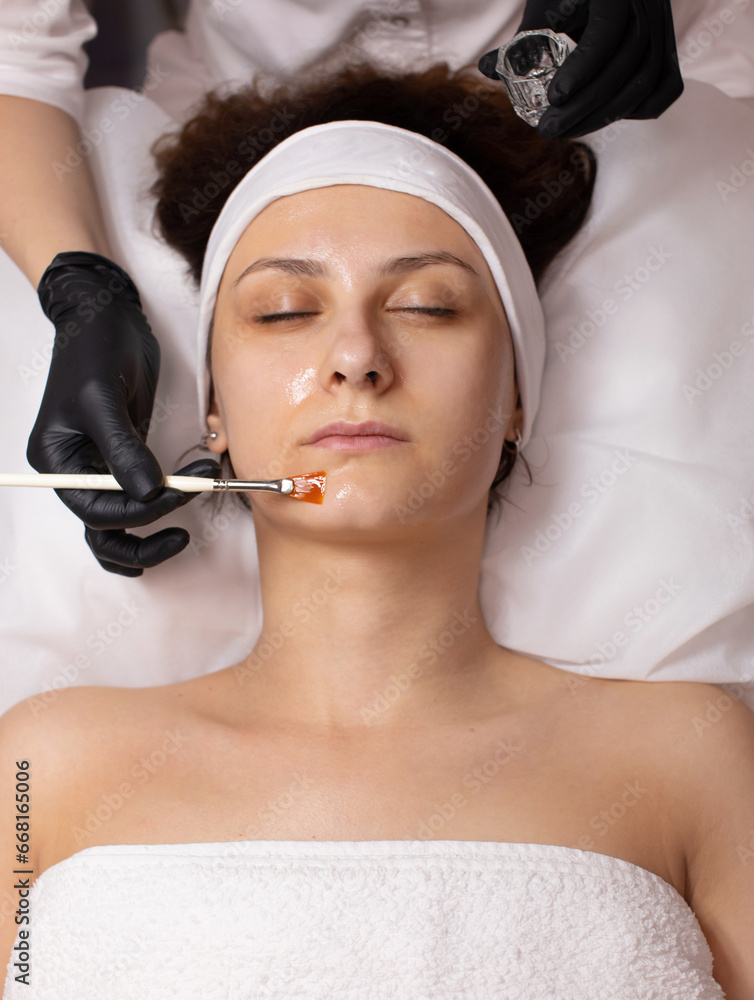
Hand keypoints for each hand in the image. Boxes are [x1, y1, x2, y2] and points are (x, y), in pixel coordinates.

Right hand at [28, 251, 217, 575]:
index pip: (97, 510)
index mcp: (57, 462)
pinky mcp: (124, 456)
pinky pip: (136, 499)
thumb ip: (125, 450)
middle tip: (185, 528)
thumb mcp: (104, 399)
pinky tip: (179, 509)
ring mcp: (99, 467)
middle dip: (146, 531)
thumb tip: (148, 496)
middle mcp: (74, 472)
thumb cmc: (95, 348)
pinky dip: (157, 509)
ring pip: (118, 525)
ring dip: (150, 532)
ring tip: (184, 533)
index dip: (140, 511)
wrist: (106, 315)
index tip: (180, 493)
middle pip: (104, 529)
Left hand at [479, 0, 682, 139]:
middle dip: (585, 105)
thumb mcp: (545, 1)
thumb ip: (522, 36)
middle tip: (547, 130)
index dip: (583, 68)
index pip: (607, 32)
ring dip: (604, 116)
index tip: (554, 96)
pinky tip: (604, 119)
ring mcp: (664, 28)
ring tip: (565, 133)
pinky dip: (638, 109)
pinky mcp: (668, 49)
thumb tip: (486, 68)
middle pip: (627, 64)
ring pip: (646, 81)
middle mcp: (648, 5)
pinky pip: (665, 88)